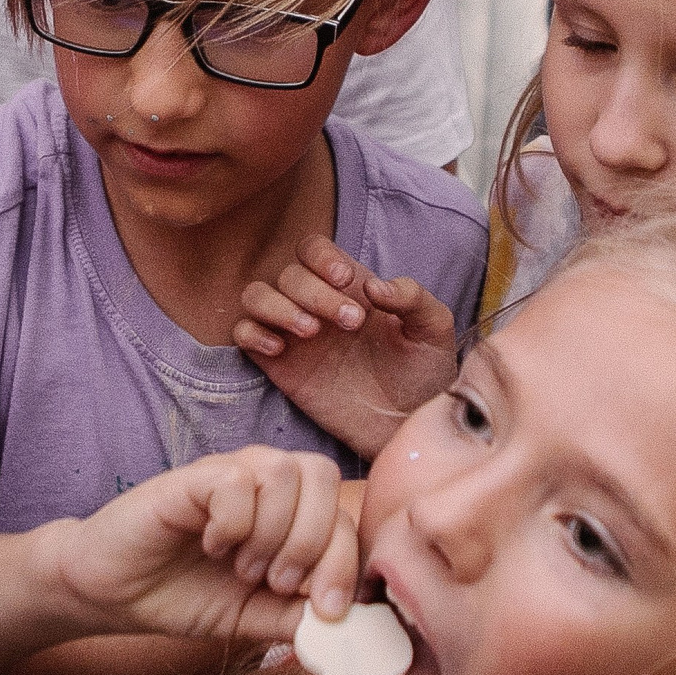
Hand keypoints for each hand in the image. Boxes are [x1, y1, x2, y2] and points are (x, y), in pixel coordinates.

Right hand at [37, 447, 363, 643]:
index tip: (325, 611)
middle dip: (312, 542)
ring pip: (283, 471)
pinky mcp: (190, 478)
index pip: (341, 514)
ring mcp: (227, 474)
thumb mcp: (254, 617)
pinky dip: (233, 522)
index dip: (344, 562)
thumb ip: (299, 617)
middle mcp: (263, 483)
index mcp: (288, 512)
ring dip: (272, 532)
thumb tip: (354, 626)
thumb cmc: (184, 596)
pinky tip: (212, 545)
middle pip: (322, 476)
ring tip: (243, 567)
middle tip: (276, 582)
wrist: (112, 594)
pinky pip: (236, 479)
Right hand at [235, 236, 459, 459]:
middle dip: (314, 293)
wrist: (406, 425)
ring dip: (277, 306)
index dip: (321, 257)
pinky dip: (252, 333)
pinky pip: (242, 334)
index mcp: (349, 287)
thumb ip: (412, 297)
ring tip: (311, 333)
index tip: (344, 281)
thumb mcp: (433, 330)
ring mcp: (293, 334)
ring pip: (256, 296)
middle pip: (288, 274)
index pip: (313, 249)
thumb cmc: (422, 373)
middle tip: (350, 324)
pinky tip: (280, 349)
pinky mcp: (278, 365)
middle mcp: (316, 304)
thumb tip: (373, 285)